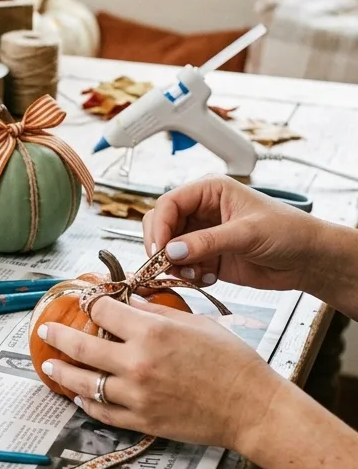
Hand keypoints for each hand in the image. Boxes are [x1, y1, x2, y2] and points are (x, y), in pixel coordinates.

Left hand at [36, 296, 284, 448]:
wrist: (253, 408)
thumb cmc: (231, 361)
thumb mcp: (193, 324)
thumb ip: (154, 312)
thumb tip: (126, 301)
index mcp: (151, 332)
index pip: (103, 310)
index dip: (89, 301)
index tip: (80, 299)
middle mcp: (137, 362)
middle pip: (82, 346)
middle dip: (58, 335)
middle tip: (44, 329)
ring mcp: (136, 395)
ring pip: (84, 384)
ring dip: (62, 372)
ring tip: (49, 364)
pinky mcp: (142, 421)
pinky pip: (103, 413)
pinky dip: (86, 404)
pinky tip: (78, 397)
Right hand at [142, 174, 317, 290]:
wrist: (309, 260)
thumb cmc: (289, 232)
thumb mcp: (247, 233)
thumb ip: (207, 242)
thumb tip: (171, 251)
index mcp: (210, 191)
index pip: (169, 203)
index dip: (160, 226)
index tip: (160, 249)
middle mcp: (202, 211)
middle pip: (162, 225)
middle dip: (161, 246)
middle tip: (165, 265)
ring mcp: (202, 235)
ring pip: (168, 248)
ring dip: (173, 264)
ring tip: (191, 273)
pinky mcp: (207, 257)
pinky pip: (182, 266)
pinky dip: (187, 275)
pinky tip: (206, 277)